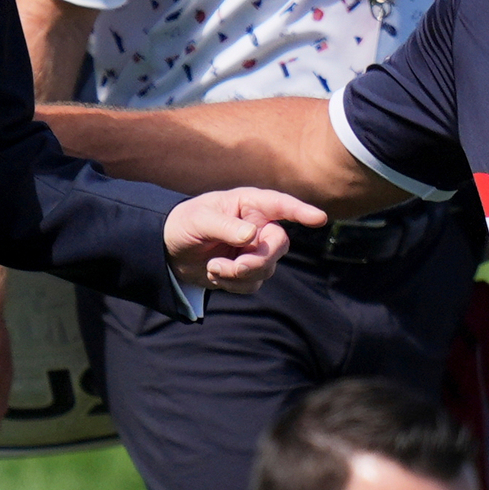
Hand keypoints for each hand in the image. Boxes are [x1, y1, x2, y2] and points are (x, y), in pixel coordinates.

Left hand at [164, 189, 327, 293]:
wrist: (169, 250)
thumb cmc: (185, 223)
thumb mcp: (199, 220)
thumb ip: (225, 226)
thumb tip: (252, 236)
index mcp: (250, 205)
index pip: (281, 206)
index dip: (300, 212)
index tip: (319, 219)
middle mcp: (258, 226)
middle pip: (279, 246)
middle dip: (258, 261)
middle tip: (235, 267)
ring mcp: (255, 250)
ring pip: (265, 270)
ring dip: (238, 275)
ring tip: (212, 268)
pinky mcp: (248, 271)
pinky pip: (252, 284)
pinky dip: (233, 284)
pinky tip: (214, 274)